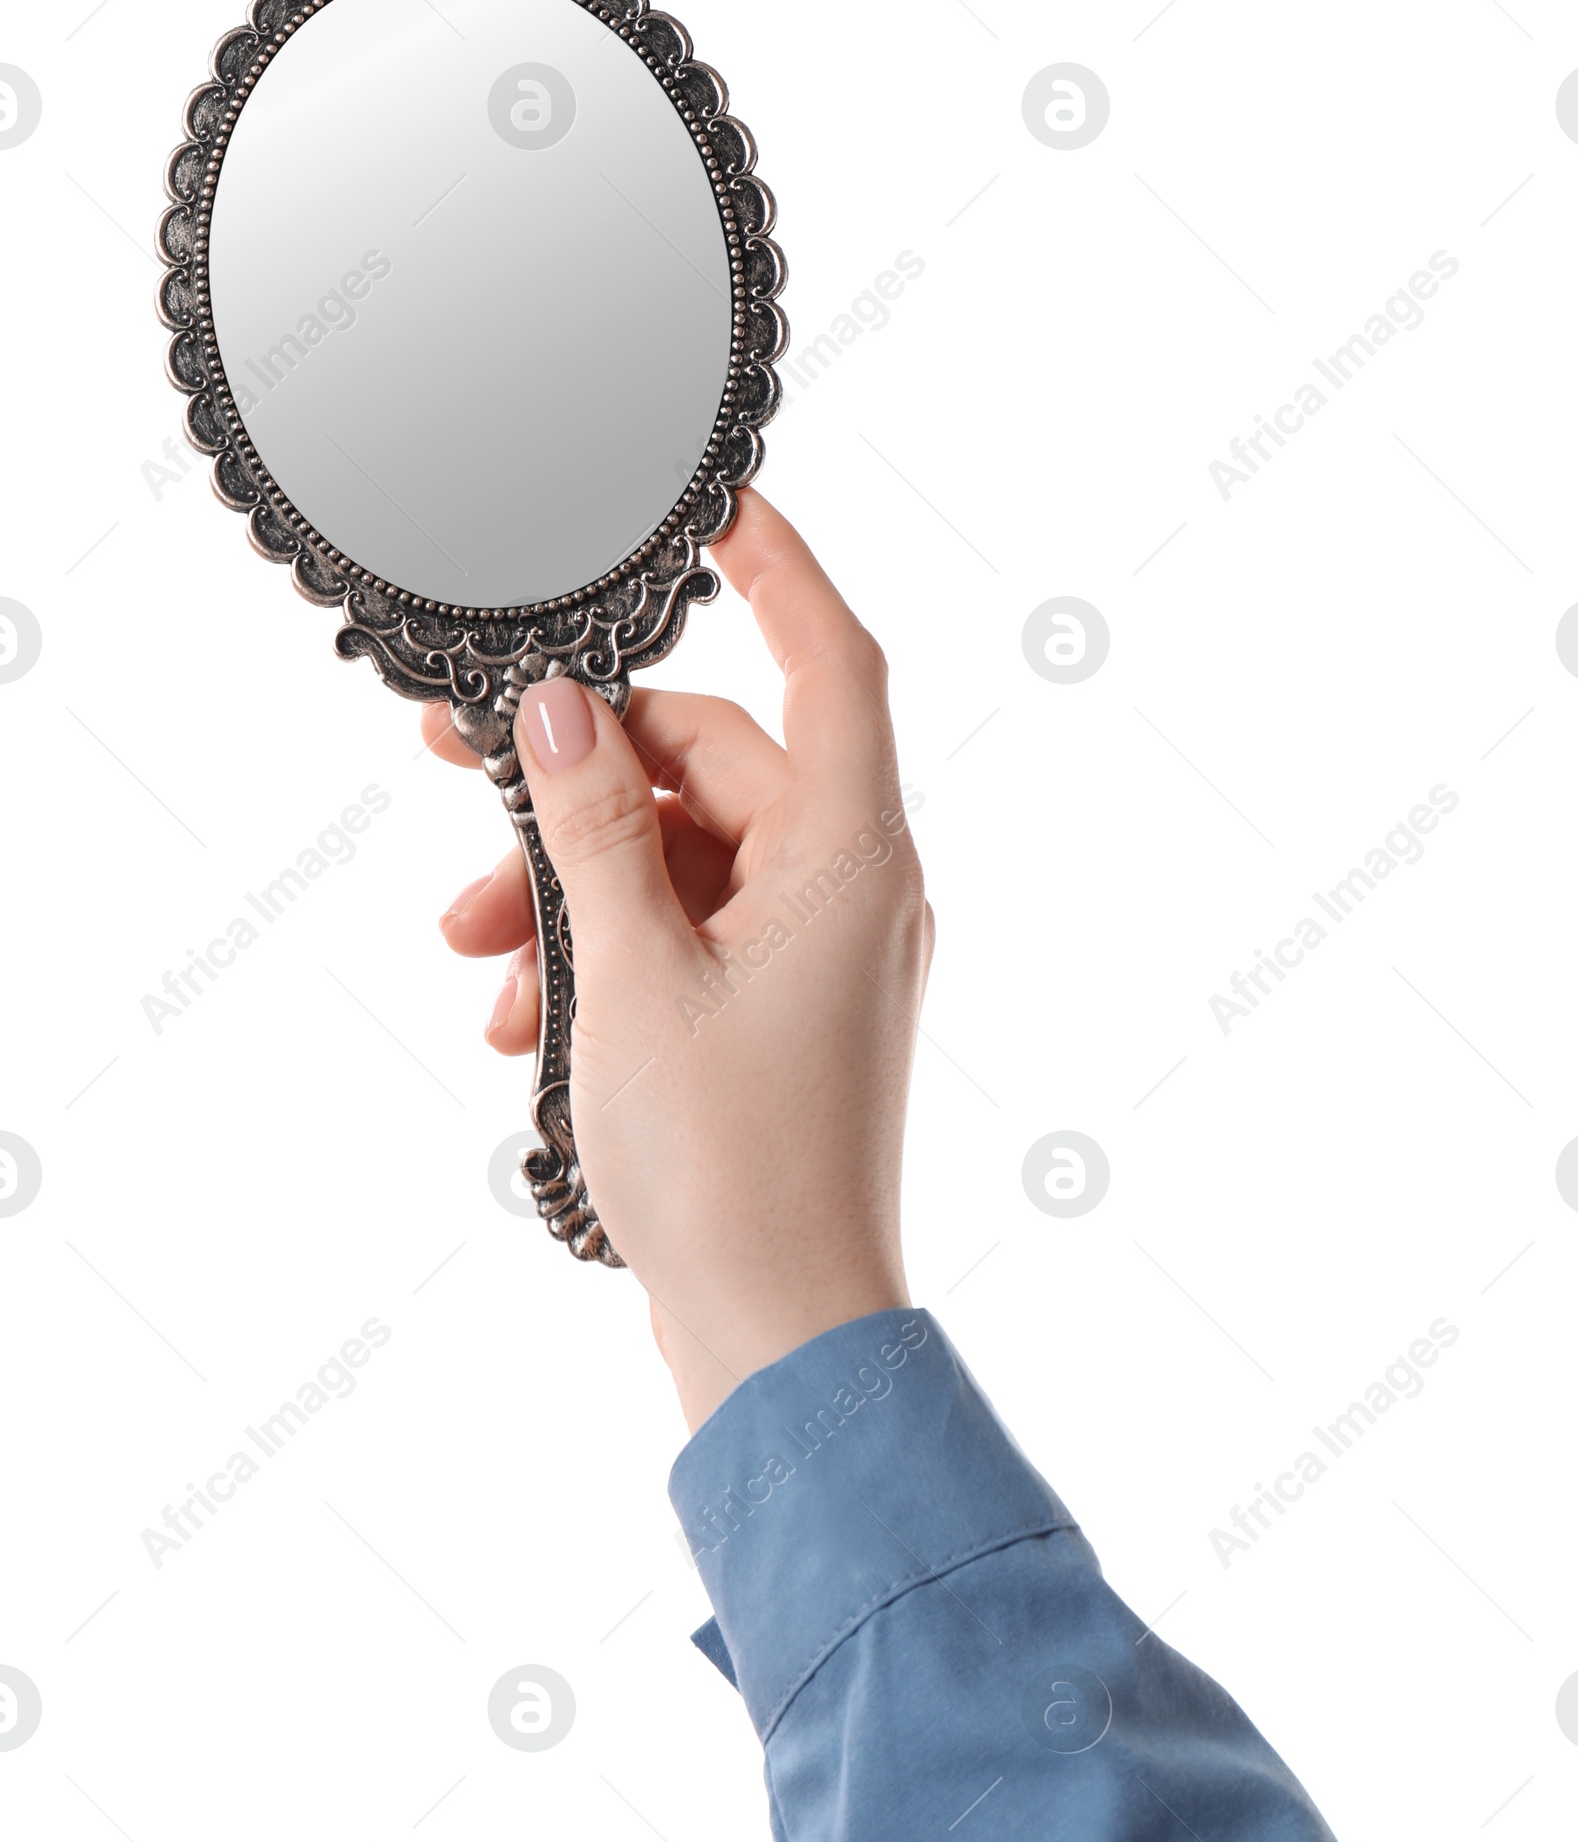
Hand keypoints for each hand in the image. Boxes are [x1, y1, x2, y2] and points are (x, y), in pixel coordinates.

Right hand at [423, 491, 931, 1431]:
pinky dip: (607, 950)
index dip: (778, 566)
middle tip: (457, 783)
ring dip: (574, 884)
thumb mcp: (631, 974)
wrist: (779, 1337)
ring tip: (474, 954)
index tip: (713, 503)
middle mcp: (857, 891)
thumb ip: (592, 825)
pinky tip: (520, 1019)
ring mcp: (826, 957)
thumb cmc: (728, 1170)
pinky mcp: (787, 1016)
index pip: (832, 658)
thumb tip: (557, 707)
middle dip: (580, 783)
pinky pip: (693, 933)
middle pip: (717, 765)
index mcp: (853, 858)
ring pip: (687, 856)